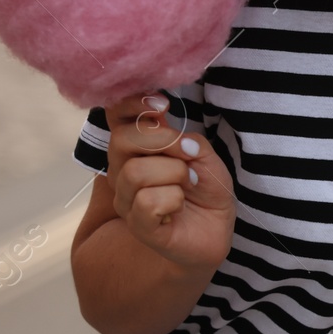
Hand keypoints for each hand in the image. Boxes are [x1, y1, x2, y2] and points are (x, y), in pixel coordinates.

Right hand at [104, 91, 234, 273]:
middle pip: (121, 140)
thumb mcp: (206, 156)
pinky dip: (173, 200)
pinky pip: (146, 203)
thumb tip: (179, 140)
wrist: (215, 230)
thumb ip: (190, 141)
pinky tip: (180, 206)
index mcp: (138, 146)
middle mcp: (124, 169)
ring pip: (134, 173)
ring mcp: (127, 199)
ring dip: (174, 174)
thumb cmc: (205, 189)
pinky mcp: (137, 225)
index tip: (163, 105)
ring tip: (189, 184)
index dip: (133, 103)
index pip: (116, 114)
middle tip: (188, 153)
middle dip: (162, 140)